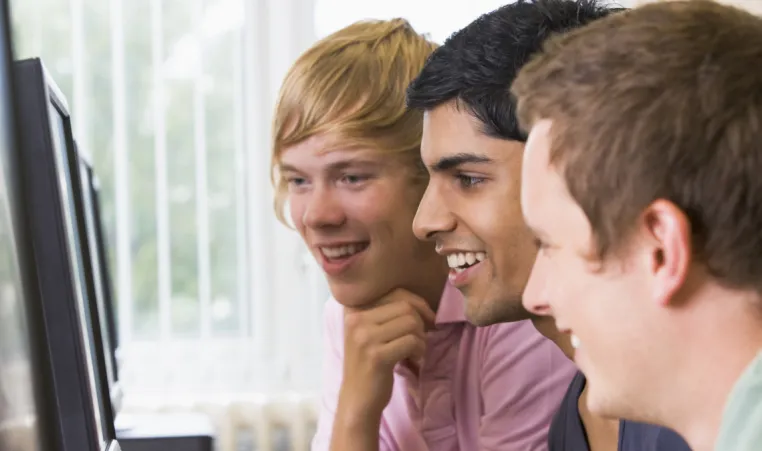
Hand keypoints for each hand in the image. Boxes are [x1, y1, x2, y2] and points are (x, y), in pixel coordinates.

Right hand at [336, 288, 435, 422]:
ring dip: (420, 338)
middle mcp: (356, 320)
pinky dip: (419, 350)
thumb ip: (387, 313)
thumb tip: (421, 302)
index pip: (395, 293)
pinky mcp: (377, 356)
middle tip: (419, 339)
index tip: (427, 319)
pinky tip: (413, 360)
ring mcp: (365, 338)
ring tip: (415, 351)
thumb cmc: (368, 364)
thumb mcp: (370, 333)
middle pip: (405, 307)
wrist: (357, 399)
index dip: (417, 304)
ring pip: (411, 322)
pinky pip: (412, 341)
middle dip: (420, 322)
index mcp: (354, 311)